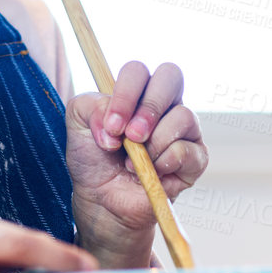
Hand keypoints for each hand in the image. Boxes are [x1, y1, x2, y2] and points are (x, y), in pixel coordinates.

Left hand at [66, 61, 207, 269]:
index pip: (139, 71)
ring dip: (154, 142)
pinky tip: (151, 172)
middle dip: (148, 108)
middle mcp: (163, 105)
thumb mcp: (77, 125)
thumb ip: (88, 106)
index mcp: (136, 92)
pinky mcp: (194, 158)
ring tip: (133, 162)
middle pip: (171, 76)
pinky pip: (189, 150)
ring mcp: (183, 130)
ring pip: (184, 115)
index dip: (126, 92)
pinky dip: (165, 162)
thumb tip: (115, 122)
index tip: (111, 125)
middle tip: (131, 136)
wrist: (102, 200)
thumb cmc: (93, 159)